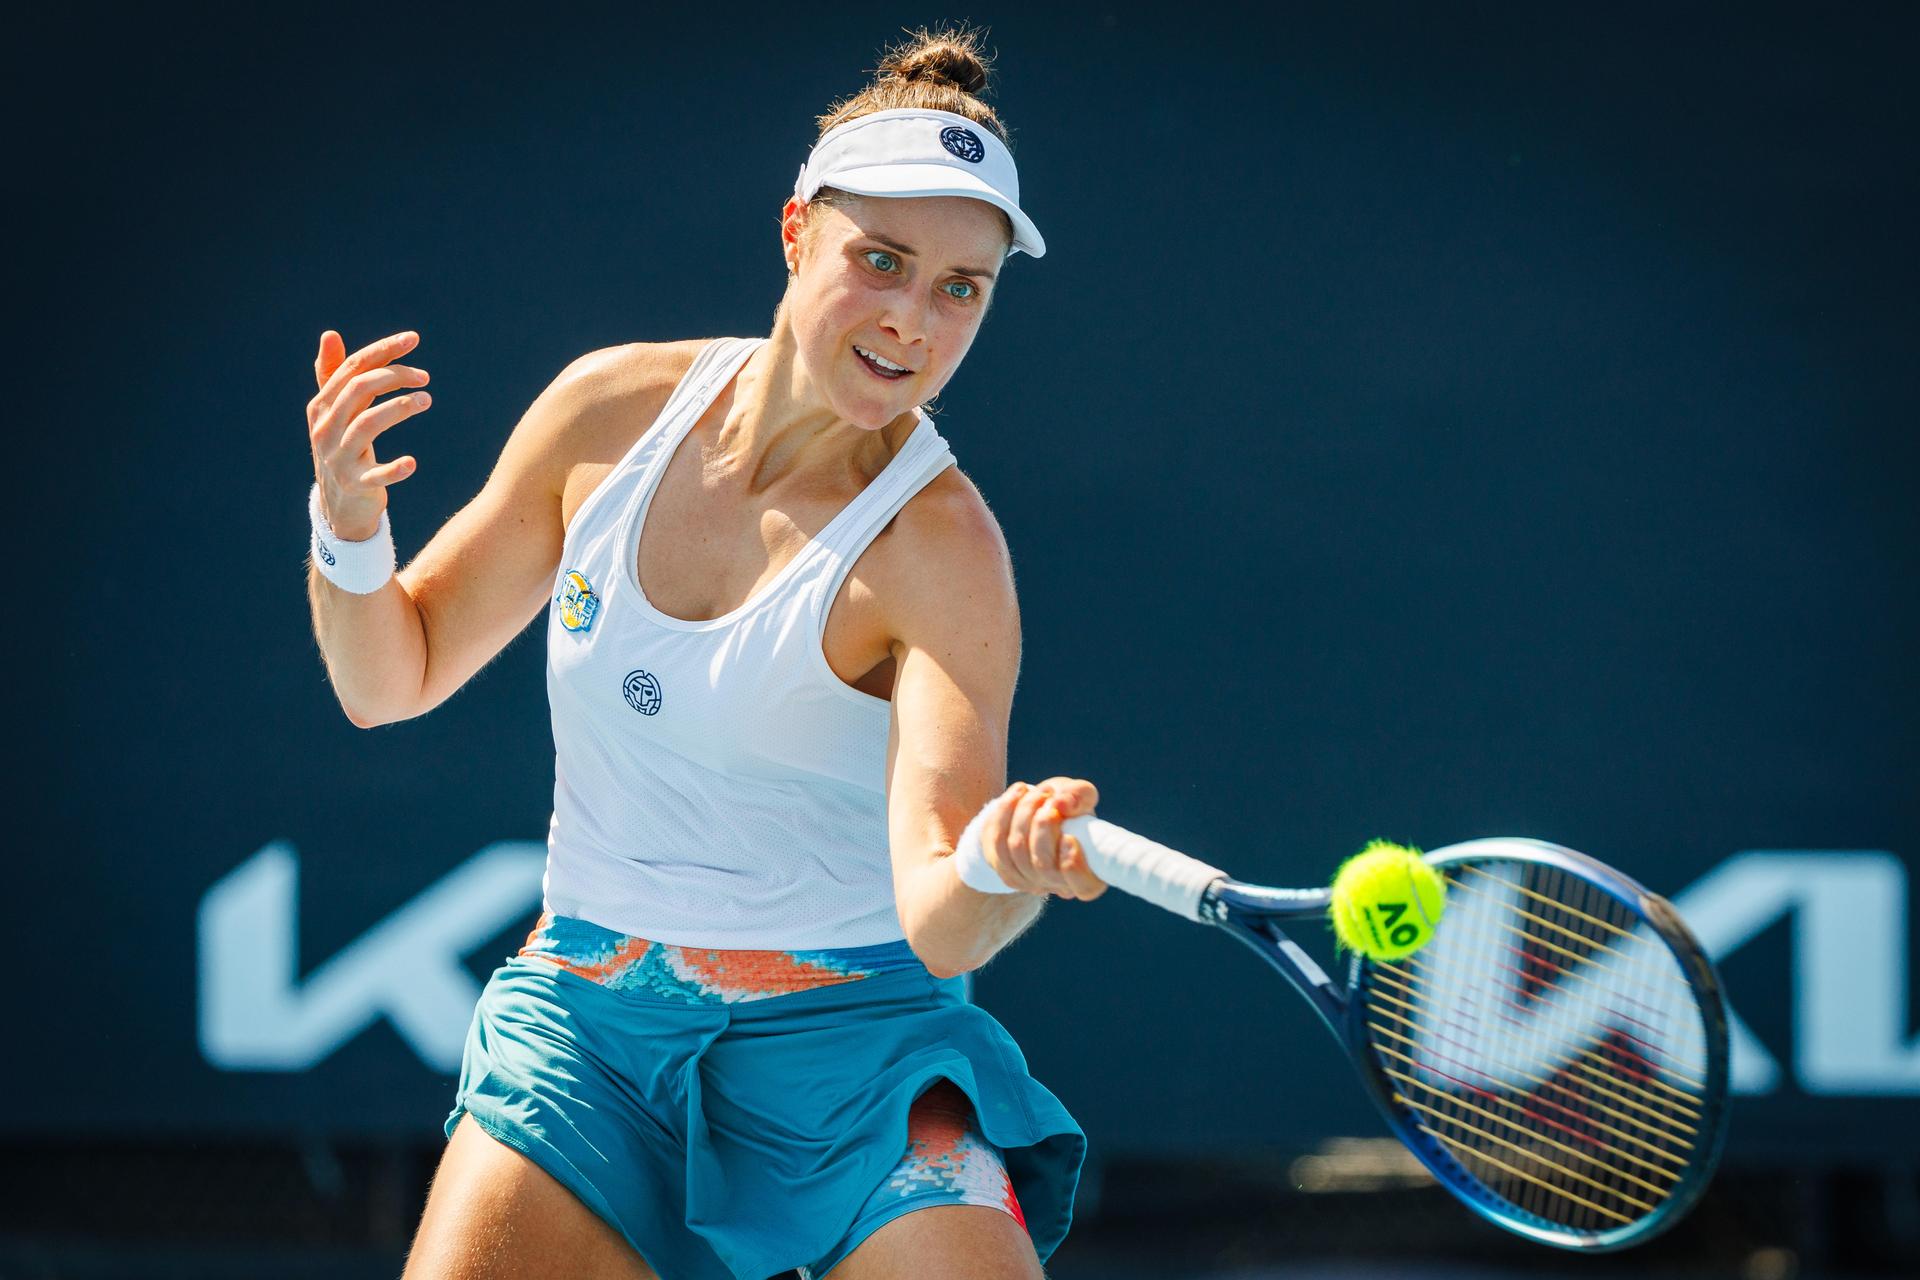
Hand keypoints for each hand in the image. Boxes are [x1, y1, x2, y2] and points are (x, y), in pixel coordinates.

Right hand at [307, 329, 432, 540]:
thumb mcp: (333, 413)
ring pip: (367, 424)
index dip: (383, 351)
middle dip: (394, 376)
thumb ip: (333, 375)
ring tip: (426, 400)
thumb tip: (330, 334)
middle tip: (424, 378)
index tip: (413, 339)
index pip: (352, 369)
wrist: (338, 505)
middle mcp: (325, 428)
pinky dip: (394, 468)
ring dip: (399, 408)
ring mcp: (338, 457)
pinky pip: (376, 475)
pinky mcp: (355, 484)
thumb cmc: (341, 449)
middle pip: (358, 389)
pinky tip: (412, 463)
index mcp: (321, 406)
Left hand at [980, 776, 1107, 899]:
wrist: (1037, 809)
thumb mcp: (1080, 795)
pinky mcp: (1004, 869)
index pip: (1085, 887)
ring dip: (1025, 813)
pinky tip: (1018, 794)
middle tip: (1050, 797)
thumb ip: (1079, 796)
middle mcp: (1059, 885)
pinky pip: (997, 843)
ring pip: (1018, 851)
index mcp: (1090, 875)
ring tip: (1037, 791)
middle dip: (1043, 825)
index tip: (1068, 838)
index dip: (1075, 869)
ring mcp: (1030, 882)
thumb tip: (1061, 804)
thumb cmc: (1067, 804)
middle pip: (1044, 866)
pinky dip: (1006, 813)